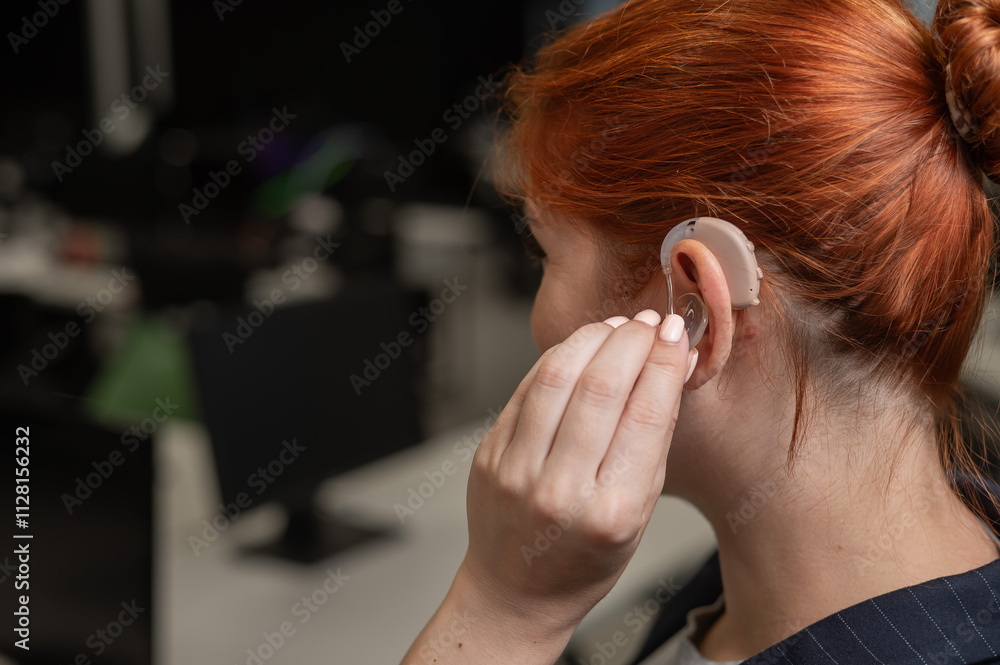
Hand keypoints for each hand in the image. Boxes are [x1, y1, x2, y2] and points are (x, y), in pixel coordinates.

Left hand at [461, 309, 693, 636]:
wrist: (517, 591)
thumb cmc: (585, 559)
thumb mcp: (639, 514)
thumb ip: (652, 443)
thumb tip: (670, 369)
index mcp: (611, 511)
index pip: (648, 415)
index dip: (666, 363)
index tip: (678, 336)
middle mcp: (560, 489)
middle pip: (602, 386)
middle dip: (632, 341)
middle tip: (651, 324)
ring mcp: (517, 469)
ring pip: (557, 375)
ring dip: (592, 338)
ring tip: (617, 328)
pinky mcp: (490, 453)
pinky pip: (526, 389)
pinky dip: (558, 358)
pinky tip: (580, 348)